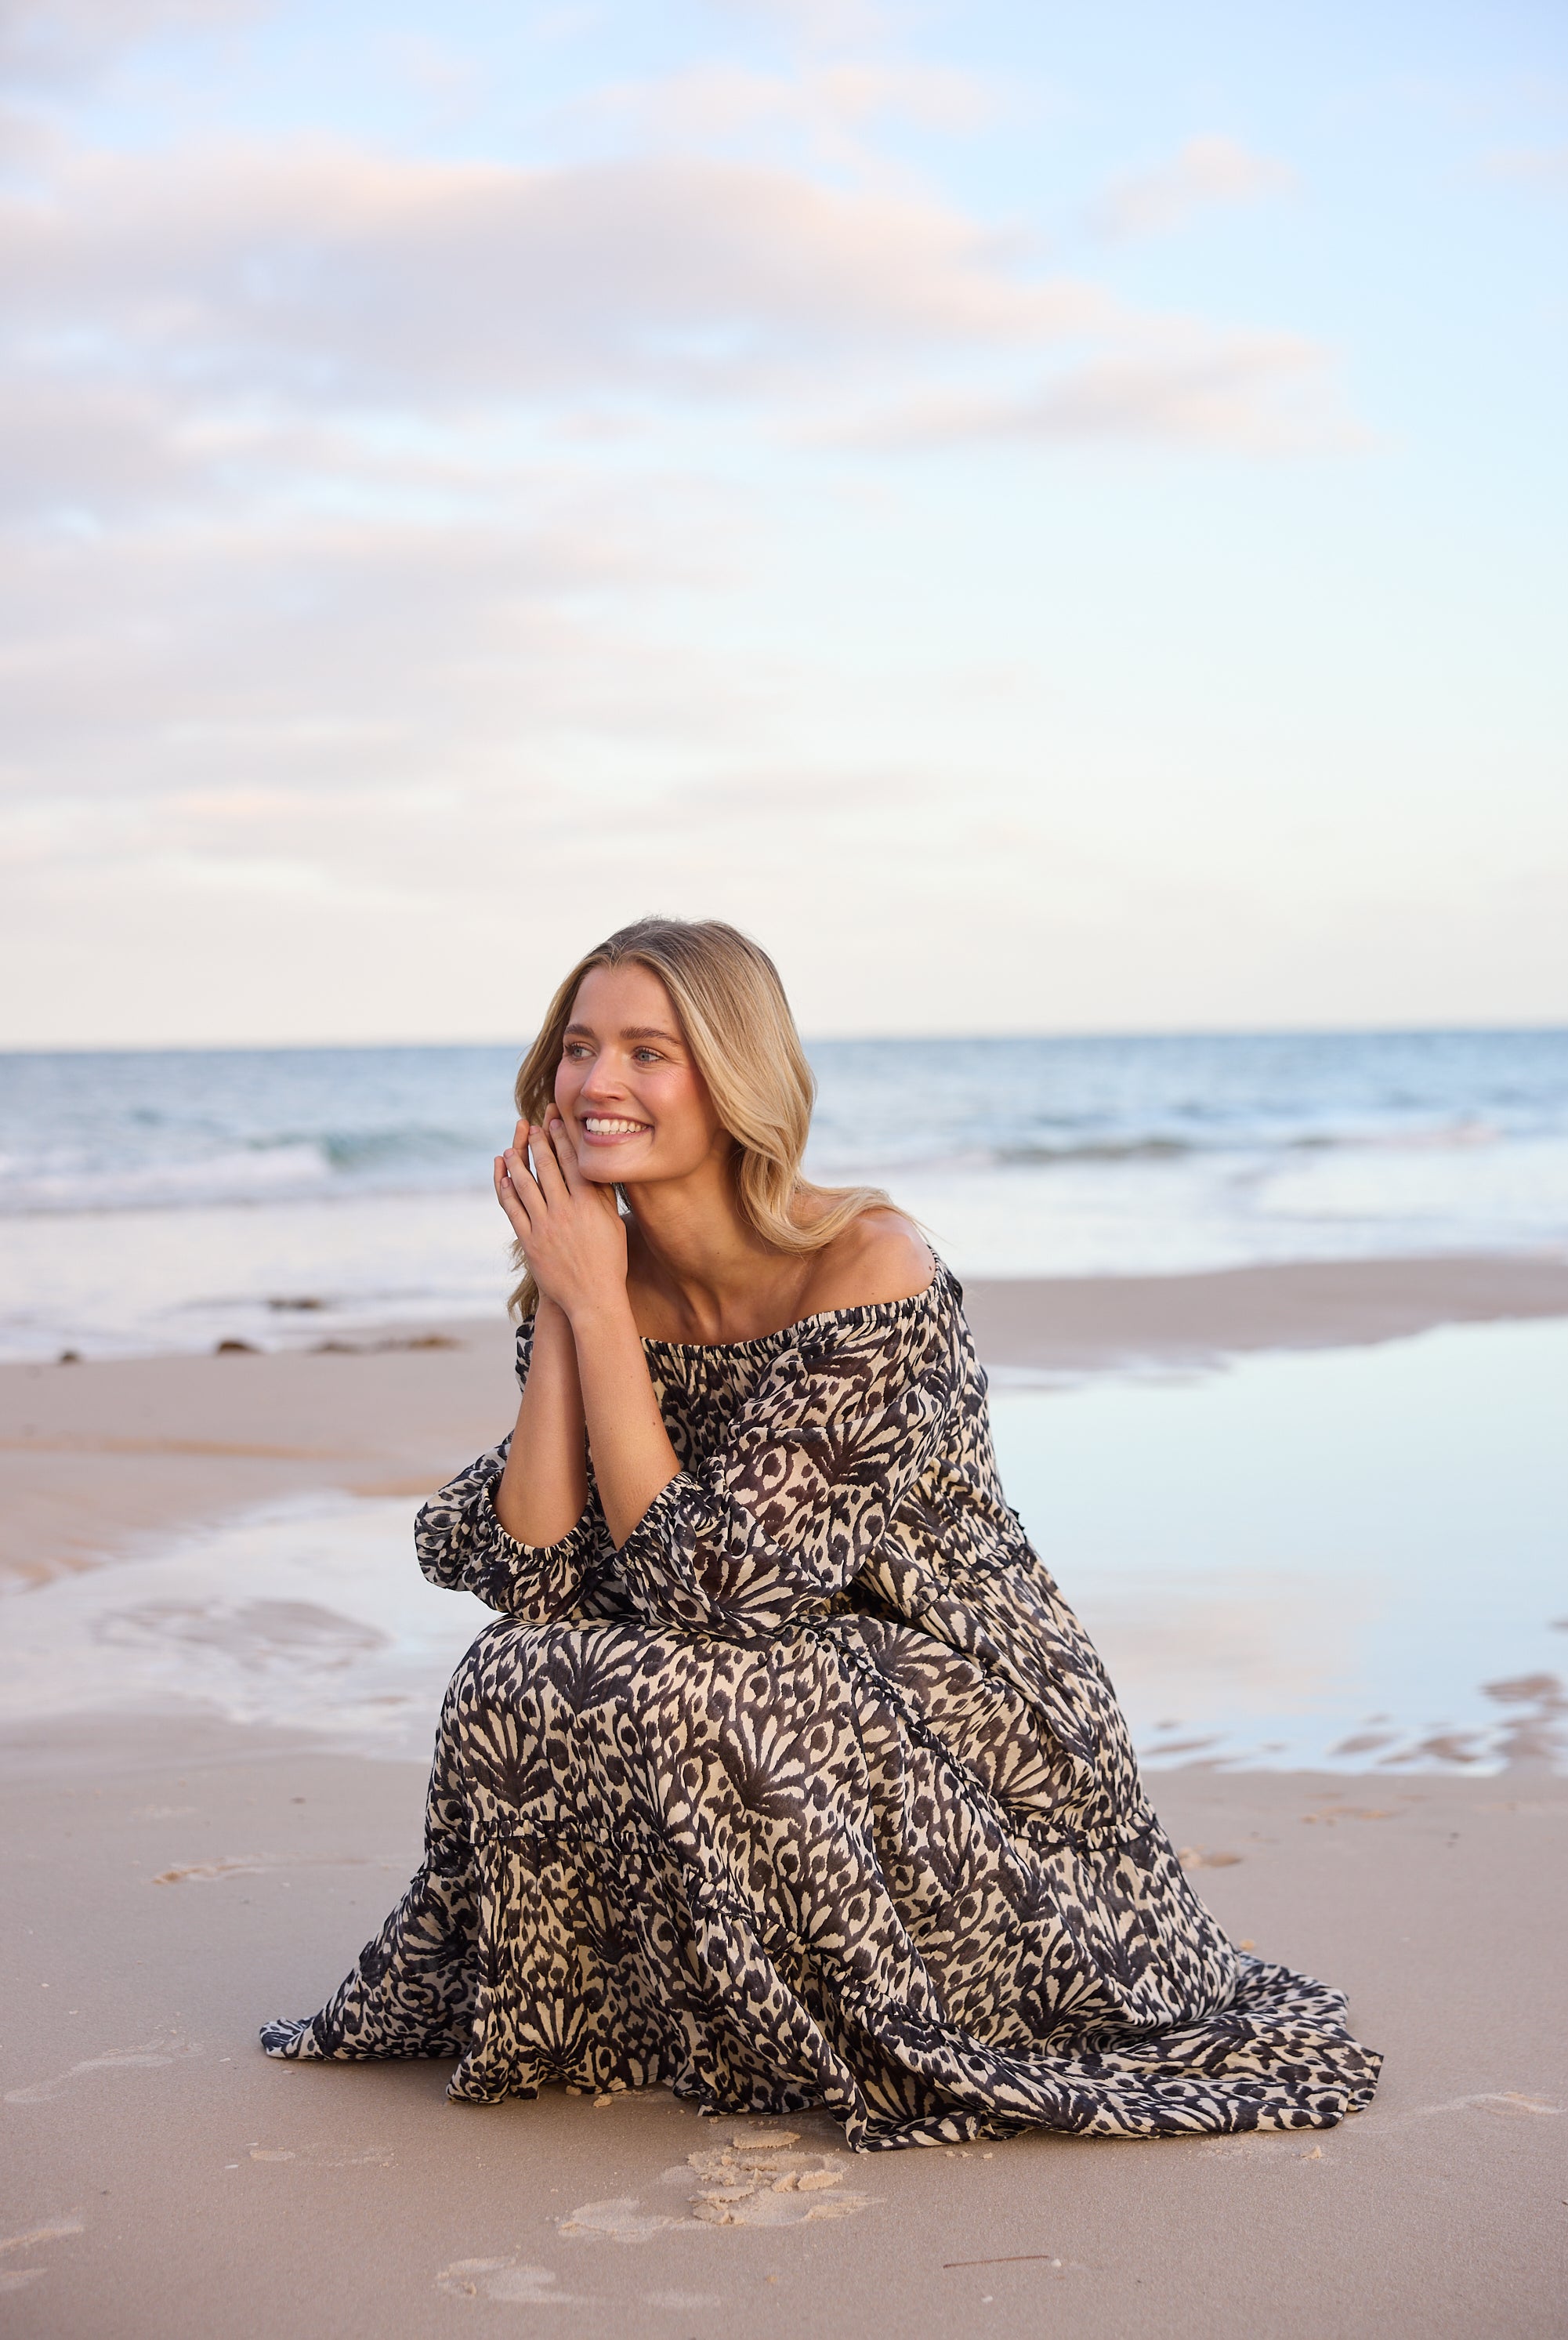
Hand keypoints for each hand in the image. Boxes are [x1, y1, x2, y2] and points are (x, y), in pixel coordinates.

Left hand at [494, 1117, 628, 1322]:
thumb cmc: (609, 1260)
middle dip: (538, 1143)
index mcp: (589, 1204)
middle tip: (530, 1126)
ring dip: (517, 1164)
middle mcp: (565, 1211)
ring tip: (511, 1148)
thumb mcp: (613, 1223)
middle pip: (547, 1168)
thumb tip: (596, 1168)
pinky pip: (514, 1211)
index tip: (554, 1120)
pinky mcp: (530, 1242)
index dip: (562, 1138)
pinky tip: (503, 1179)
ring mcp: (545, 1226)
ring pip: (525, 1186)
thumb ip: (602, 1195)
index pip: (573, 1162)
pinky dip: (506, 1192)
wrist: (593, 1298)